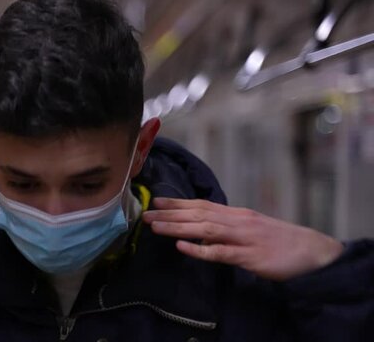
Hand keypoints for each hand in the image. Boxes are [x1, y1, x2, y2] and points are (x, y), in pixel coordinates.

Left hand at [142, 198, 343, 280]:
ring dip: (177, 228)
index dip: (177, 203)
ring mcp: (243, 237)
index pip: (201, 205)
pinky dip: (200, 249)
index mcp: (236, 214)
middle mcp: (237, 221)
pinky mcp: (250, 256)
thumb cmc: (279, 241)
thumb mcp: (251, 228)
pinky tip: (182, 248)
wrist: (312, 251)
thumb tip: (203, 229)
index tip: (155, 201)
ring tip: (155, 227)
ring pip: (204, 229)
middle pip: (197, 215)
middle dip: (169, 214)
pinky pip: (221, 252)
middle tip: (145, 214)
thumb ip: (227, 227)